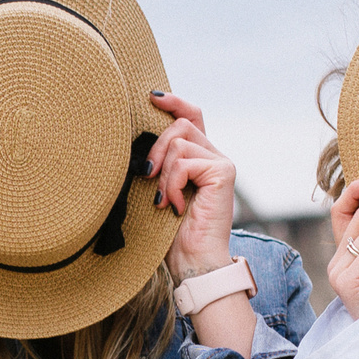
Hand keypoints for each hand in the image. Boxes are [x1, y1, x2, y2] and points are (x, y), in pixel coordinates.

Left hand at [147, 90, 237, 278]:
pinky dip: (172, 184)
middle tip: (146, 176)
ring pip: (179, 142)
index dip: (173, 102)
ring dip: (163, 173)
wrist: (194, 261)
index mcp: (200, 158)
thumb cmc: (172, 233)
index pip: (191, 116)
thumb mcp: (159, 190)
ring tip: (165, 200)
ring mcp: (222, 163)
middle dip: (156, 149)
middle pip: (180, 125)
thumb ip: (158, 165)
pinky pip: (184, 162)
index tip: (151, 97)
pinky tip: (175, 206)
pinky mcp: (223, 172)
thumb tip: (135, 142)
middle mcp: (215, 156)